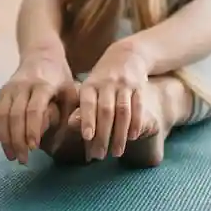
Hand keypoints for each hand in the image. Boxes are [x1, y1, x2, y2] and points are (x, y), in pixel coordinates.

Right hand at [0, 53, 73, 164]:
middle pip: (16, 116)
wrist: (41, 55)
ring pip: (2, 115)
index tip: (34, 148)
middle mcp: (23, 86)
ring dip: (5, 138)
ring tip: (11, 156)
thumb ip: (70, 113)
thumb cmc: (60, 79)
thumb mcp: (71, 91)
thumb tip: (65, 137)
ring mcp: (10, 88)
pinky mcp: (1, 91)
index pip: (34, 110)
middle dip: (17, 140)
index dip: (32, 130)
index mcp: (43, 85)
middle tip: (23, 160)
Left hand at [69, 42, 149, 159]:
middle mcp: (107, 83)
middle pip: (106, 111)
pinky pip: (138, 107)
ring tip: (117, 152)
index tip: (87, 137)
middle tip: (100, 155)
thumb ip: (81, 105)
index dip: (88, 120)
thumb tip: (71, 125)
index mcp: (91, 85)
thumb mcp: (89, 87)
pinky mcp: (139, 87)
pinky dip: (135, 123)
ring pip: (123, 111)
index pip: (88, 103)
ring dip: (120, 134)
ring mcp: (124, 85)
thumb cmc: (102, 78)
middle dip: (103, 135)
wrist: (127, 55)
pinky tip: (132, 137)